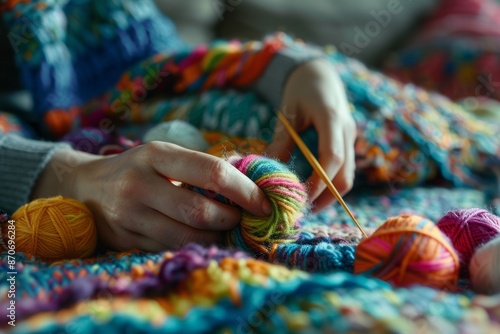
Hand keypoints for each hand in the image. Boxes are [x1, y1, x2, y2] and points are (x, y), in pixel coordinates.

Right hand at [32, 142, 270, 251]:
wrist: (84, 187)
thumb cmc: (136, 168)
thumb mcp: (162, 155)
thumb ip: (199, 167)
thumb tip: (248, 183)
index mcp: (156, 154)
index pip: (211, 172)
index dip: (243, 190)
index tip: (263, 202)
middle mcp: (140, 184)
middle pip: (200, 211)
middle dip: (231, 219)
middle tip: (243, 219)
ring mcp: (130, 214)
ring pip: (187, 236)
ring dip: (217, 237)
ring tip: (227, 230)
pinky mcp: (126, 239)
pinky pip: (171, 248)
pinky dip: (196, 247)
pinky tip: (205, 240)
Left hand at [266, 58, 355, 211]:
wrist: (319, 73)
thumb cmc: (300, 89)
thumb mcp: (287, 112)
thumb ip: (281, 141)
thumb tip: (269, 172)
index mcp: (332, 118)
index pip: (332, 157)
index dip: (319, 181)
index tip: (302, 198)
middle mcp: (347, 130)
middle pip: (346, 174)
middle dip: (327, 196)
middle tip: (302, 210)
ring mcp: (350, 137)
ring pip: (348, 175)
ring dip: (330, 193)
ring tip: (306, 204)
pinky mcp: (347, 142)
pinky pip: (344, 169)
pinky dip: (330, 183)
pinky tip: (313, 190)